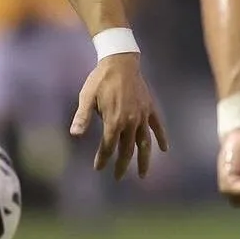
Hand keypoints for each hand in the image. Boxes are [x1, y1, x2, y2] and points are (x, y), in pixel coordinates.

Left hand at [70, 54, 168, 179]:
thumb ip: (82, 117)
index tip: (98, 168)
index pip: (108, 146)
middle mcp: (131, 121)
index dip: (103, 159)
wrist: (120, 61)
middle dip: (122, 165)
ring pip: (145, 143)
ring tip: (143, 174)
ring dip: (144, 160)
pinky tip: (164, 149)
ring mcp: (143, 115)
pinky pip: (158, 126)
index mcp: (114, 120)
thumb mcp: (87, 97)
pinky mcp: (150, 108)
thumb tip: (75, 134)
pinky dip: (162, 138)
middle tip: (118, 177)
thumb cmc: (100, 79)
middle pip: (127, 149)